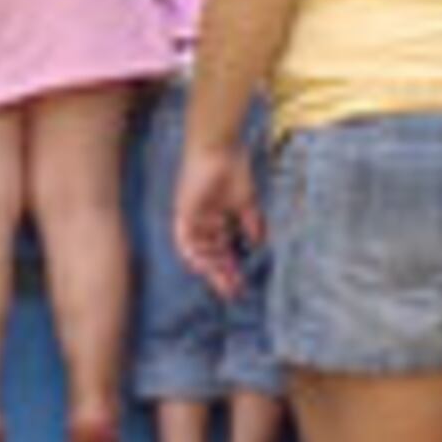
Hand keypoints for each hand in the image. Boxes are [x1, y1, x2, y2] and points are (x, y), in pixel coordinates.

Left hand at [173, 140, 260, 300]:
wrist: (219, 150)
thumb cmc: (233, 171)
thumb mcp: (246, 203)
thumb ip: (251, 224)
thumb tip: (258, 244)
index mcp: (218, 219)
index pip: (223, 250)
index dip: (230, 268)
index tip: (240, 284)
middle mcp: (204, 222)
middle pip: (210, 254)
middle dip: (221, 274)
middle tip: (231, 291)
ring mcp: (193, 217)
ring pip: (199, 251)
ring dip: (209, 268)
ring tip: (222, 283)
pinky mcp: (183, 211)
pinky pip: (184, 238)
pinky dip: (191, 253)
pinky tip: (201, 266)